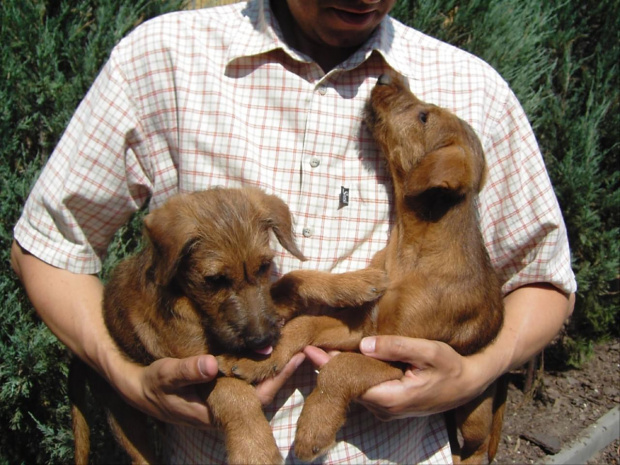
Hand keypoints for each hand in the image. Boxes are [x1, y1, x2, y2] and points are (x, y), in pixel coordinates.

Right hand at [116, 352, 305, 428]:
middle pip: (264, 391)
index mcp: (216, 411)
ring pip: (256, 386)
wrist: (139, 391)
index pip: (257, 398)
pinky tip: (267, 349)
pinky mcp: (221, 390)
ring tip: (290, 343)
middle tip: (303, 345)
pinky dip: (258, 365)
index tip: (296, 356)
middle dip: (283, 371)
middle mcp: (225, 408)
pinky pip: (246, 380)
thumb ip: (186, 371)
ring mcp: (224, 400)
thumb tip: (211, 365)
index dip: (278, 379)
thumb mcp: (165, 375)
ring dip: (272, 367)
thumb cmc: (152, 385)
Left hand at [303, 337, 487, 421]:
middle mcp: (386, 409)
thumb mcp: (428, 352)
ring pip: (356, 390)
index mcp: (392, 398)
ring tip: (322, 348)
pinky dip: (353, 375)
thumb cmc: (451, 367)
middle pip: (349, 388)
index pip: (351, 383)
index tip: (311, 351)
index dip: (329, 367)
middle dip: (330, 367)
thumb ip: (396, 346)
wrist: (468, 385)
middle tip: (310, 344)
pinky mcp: (390, 405)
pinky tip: (344, 358)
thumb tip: (364, 344)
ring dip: (340, 371)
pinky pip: (365, 390)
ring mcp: (387, 410)